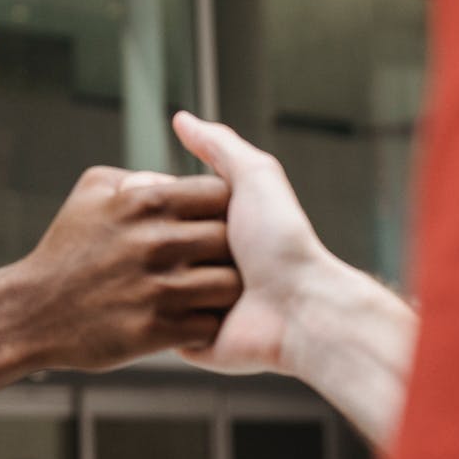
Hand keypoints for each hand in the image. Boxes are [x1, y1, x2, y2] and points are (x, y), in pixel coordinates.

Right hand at [6, 165, 240, 371]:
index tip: (212, 220)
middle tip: (208, 260)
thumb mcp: (91, 189)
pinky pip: (209, 325)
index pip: (220, 192)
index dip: (223, 207)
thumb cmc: (64, 249)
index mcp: (145, 202)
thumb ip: (138, 177)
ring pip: (228, 285)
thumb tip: (175, 180)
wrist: (32, 313)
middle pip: (230, 238)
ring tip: (203, 291)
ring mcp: (157, 289)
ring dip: (220, 291)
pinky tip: (186, 318)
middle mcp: (156, 242)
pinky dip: (204, 325)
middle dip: (227, 249)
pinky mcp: (155, 331)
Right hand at [171, 111, 330, 374]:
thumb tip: (181, 119)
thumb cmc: (282, 241)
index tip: (167, 204)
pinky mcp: (190, 339)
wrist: (302, 311)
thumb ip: (219, 146)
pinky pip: (163, 324)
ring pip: (157, 283)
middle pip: (156, 244)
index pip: (163, 205)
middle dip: (172, 244)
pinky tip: (201, 310)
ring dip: (182, 283)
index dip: (163, 202)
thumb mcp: (254, 178)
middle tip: (207, 251)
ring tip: (217, 285)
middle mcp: (202, 263)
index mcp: (214, 225)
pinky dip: (177, 318)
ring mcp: (193, 302)